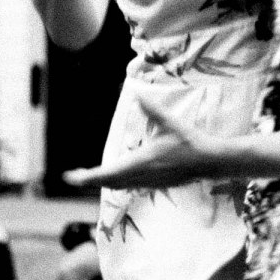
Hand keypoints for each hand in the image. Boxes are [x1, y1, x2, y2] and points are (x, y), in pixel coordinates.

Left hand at [63, 96, 223, 190]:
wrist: (209, 161)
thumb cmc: (189, 141)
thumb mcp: (169, 122)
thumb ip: (151, 109)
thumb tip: (136, 93)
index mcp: (141, 162)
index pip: (107, 174)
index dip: (86, 177)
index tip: (70, 177)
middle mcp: (141, 175)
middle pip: (109, 183)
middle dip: (90, 180)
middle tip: (73, 177)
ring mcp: (149, 182)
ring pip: (119, 186)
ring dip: (103, 182)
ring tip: (88, 177)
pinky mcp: (155, 184)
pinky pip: (129, 185)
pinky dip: (117, 182)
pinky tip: (115, 178)